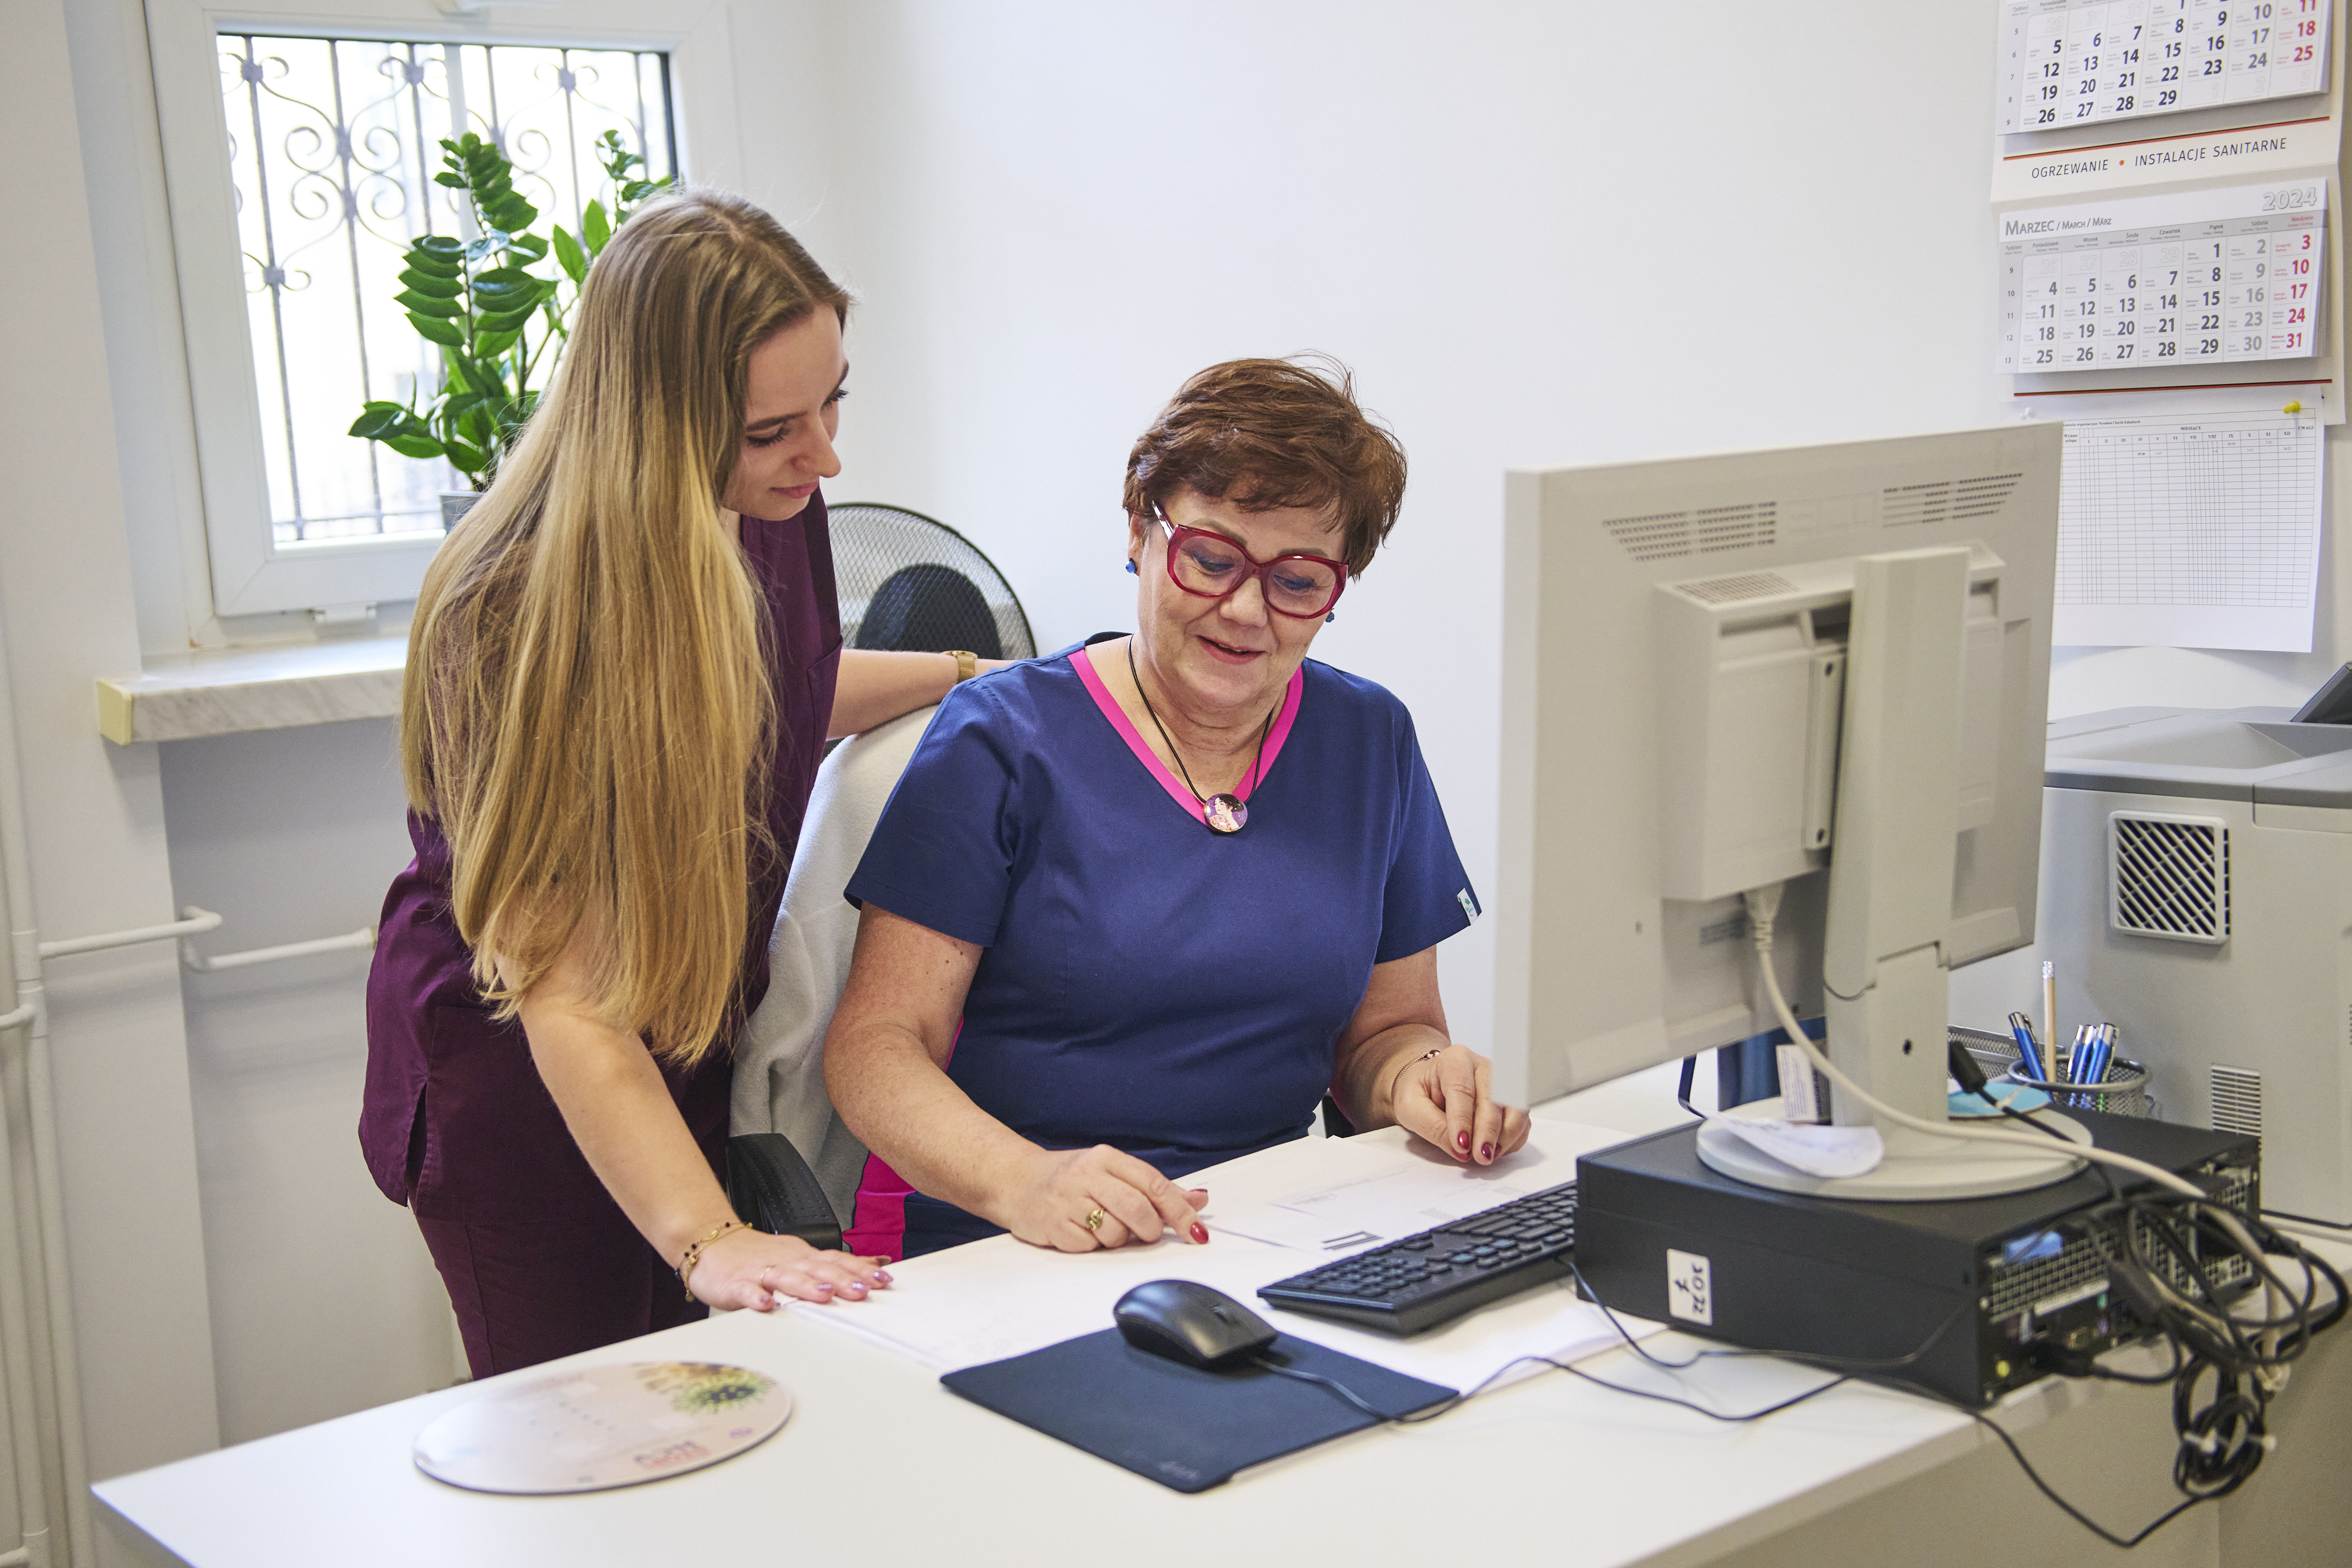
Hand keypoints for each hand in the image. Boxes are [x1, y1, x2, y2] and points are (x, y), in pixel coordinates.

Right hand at [687, 1227, 893, 1311]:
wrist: (712, 1242)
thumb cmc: (759, 1254)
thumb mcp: (802, 1254)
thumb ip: (837, 1262)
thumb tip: (876, 1262)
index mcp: (804, 1256)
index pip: (837, 1260)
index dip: (860, 1270)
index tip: (883, 1279)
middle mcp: (787, 1261)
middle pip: (817, 1269)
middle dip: (842, 1279)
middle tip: (863, 1289)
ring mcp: (761, 1272)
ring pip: (786, 1278)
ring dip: (806, 1286)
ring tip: (824, 1295)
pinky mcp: (736, 1283)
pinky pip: (747, 1291)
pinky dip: (756, 1297)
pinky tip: (766, 1305)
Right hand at [996, 1145, 1209, 1251]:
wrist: (1015, 1180)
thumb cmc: (1070, 1179)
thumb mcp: (1112, 1172)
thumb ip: (1154, 1188)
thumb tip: (1198, 1200)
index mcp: (1107, 1158)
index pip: (1154, 1185)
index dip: (1180, 1212)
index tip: (1197, 1233)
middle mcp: (1087, 1175)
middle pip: (1138, 1211)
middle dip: (1149, 1230)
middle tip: (1144, 1234)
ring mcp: (1068, 1200)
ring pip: (1115, 1233)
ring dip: (1116, 1239)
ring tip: (1100, 1226)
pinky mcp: (1053, 1225)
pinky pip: (1089, 1247)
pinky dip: (1091, 1246)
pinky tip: (1080, 1231)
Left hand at [1393, 1044, 1530, 1166]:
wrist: (1428, 1085)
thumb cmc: (1419, 1092)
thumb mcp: (1409, 1107)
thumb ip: (1431, 1126)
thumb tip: (1460, 1149)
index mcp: (1455, 1060)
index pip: (1462, 1089)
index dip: (1463, 1119)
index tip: (1461, 1145)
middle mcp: (1483, 1067)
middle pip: (1494, 1097)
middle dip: (1488, 1131)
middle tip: (1480, 1157)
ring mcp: (1502, 1082)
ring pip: (1516, 1108)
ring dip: (1505, 1136)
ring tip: (1488, 1156)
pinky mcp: (1512, 1100)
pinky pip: (1522, 1120)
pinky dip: (1513, 1138)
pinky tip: (1497, 1150)